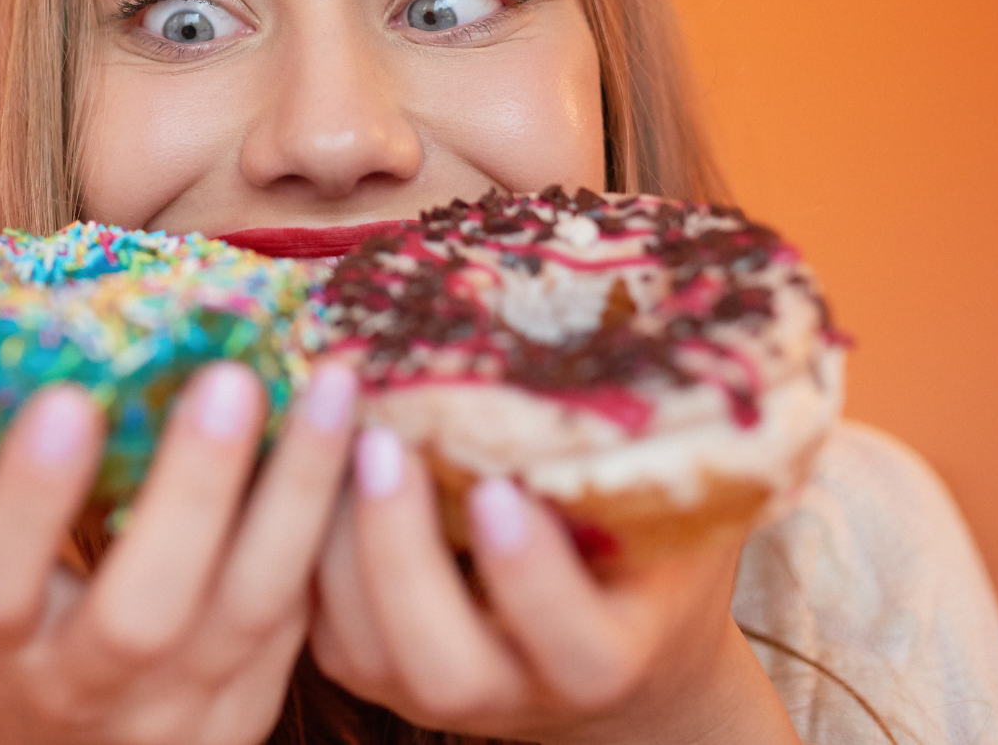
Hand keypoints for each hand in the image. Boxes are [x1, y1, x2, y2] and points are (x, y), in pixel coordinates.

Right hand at [0, 361, 356, 744]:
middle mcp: (93, 685)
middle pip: (145, 612)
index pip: (0, 587)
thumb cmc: (29, 630)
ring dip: (299, 490)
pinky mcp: (262, 695)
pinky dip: (339, 521)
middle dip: (192, 491)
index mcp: (8, 647)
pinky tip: (368, 433)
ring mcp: (188, 702)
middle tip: (230, 378)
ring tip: (330, 384)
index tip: (68, 398)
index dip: (30, 500)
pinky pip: (311, 610)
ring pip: (256, 607)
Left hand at [311, 428, 801, 744]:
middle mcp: (513, 691)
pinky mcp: (369, 662)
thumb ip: (681, 444)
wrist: (618, 650)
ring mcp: (431, 688)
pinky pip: (315, 616)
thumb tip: (700, 306)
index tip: (500, 491)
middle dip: (400, 552)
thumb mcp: (686, 509)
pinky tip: (297, 449)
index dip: (530, 579)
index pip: (572, 645)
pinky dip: (297, 538)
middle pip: (440, 661)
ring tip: (327, 428)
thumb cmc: (656, 554)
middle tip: (381, 442)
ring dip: (331, 538)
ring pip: (360, 644)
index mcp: (605, 659)